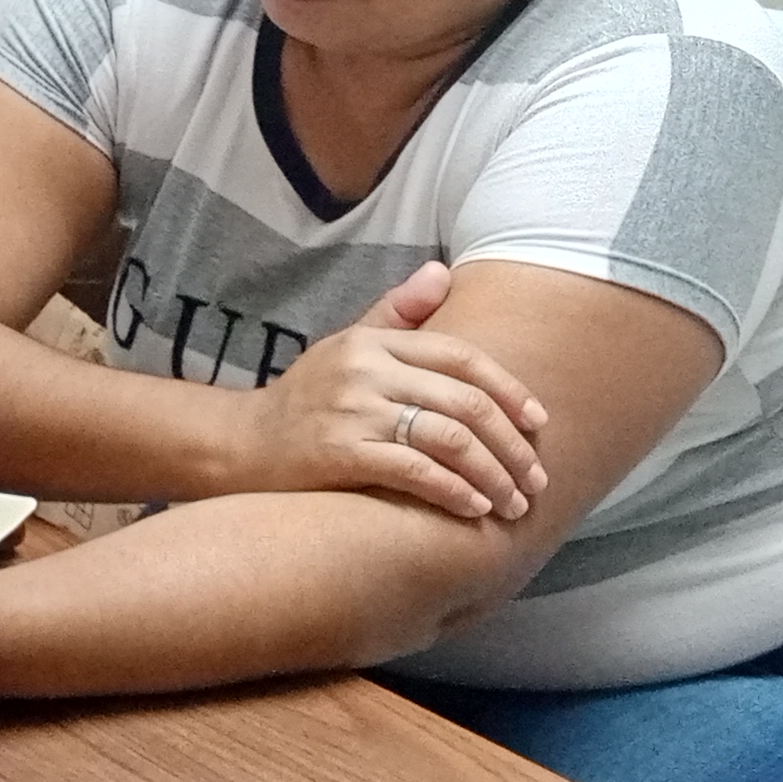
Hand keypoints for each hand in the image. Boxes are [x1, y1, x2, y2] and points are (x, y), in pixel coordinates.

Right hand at [226, 261, 551, 522]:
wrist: (243, 444)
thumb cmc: (306, 398)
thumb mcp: (347, 345)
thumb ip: (396, 313)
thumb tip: (443, 272)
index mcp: (372, 343)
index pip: (460, 358)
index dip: (508, 390)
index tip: (539, 423)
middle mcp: (365, 370)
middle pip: (464, 402)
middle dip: (511, 445)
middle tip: (536, 480)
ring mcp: (352, 411)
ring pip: (448, 439)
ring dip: (492, 475)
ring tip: (513, 504)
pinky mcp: (340, 453)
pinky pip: (415, 471)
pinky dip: (453, 491)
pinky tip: (473, 509)